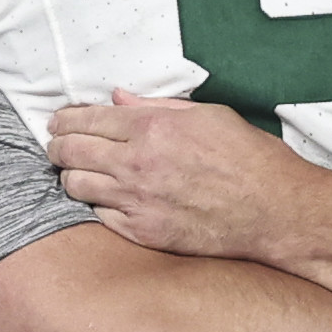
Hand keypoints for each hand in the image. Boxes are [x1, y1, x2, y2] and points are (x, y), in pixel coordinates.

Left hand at [47, 89, 318, 261]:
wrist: (274, 211)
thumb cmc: (249, 158)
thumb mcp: (208, 116)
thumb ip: (156, 107)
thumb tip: (118, 99)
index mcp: (152, 128)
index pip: (85, 120)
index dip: (64, 120)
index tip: (58, 122)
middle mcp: (137, 164)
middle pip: (69, 152)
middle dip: (57, 146)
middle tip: (57, 147)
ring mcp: (137, 202)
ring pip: (75, 186)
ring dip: (71, 177)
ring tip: (77, 173)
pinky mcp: (144, 232)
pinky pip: (99, 217)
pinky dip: (96, 206)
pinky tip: (105, 200)